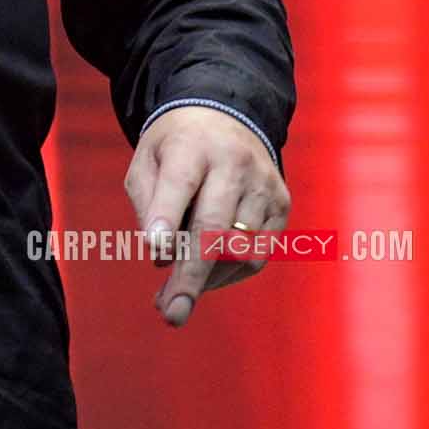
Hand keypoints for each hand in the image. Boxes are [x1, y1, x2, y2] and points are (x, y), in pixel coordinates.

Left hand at [124, 107, 290, 327]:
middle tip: (171, 313)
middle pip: (213, 226)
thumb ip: (146, 202)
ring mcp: (263, 183)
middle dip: (191, 275)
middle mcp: (233, 162)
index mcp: (193, 144)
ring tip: (176, 296)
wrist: (227, 114)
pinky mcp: (282, 203)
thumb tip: (162, 256)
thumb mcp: (148, 159)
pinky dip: (230, 274)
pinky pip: (258, 255)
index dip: (167, 217)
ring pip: (238, 248)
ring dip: (207, 281)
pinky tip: (207, 278)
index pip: (181, 182)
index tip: (154, 250)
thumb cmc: (176, 147)